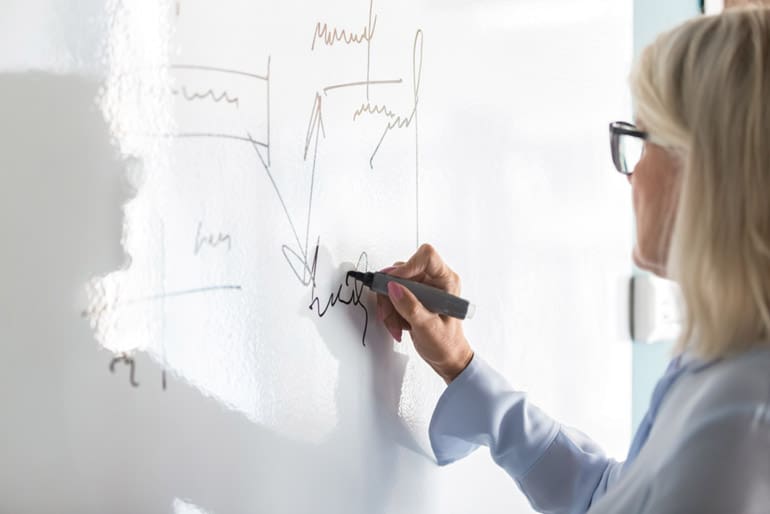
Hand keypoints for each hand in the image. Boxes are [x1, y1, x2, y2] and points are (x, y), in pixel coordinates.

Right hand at [377, 244, 473, 383]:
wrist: (446, 357)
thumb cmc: (446, 344)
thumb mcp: (428, 328)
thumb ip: (411, 307)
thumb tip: (394, 288)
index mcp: (446, 281)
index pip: (427, 257)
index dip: (408, 266)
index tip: (394, 284)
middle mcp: (434, 280)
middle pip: (402, 271)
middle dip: (391, 294)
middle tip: (389, 313)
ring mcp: (422, 288)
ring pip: (393, 284)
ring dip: (388, 306)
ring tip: (396, 325)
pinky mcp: (412, 296)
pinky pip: (391, 294)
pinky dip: (389, 311)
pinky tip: (398, 325)